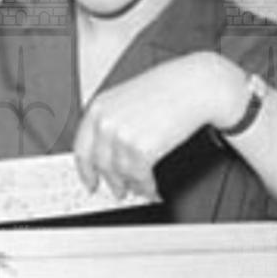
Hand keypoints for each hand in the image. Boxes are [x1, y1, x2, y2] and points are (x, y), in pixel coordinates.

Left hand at [74, 53, 241, 199]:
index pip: (82, 148)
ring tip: (141, 189)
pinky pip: (140, 177)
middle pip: (101, 164)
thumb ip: (113, 121)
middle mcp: (106, 122)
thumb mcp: (128, 98)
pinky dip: (147, 187)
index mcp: (99, 107)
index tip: (90, 181)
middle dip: (111, 182)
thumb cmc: (168, 89)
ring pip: (121, 174)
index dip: (86, 170)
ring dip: (132, 186)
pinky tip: (152, 189)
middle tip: (119, 191)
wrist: (194, 86)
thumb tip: (110, 153)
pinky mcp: (141, 149)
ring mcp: (122, 136)